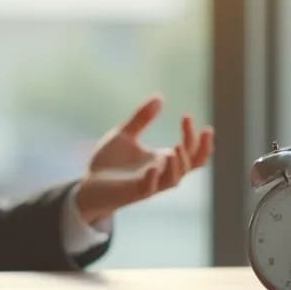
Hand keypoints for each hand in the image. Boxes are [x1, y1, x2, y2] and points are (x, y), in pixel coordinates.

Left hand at [73, 96, 213, 224]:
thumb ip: (142, 118)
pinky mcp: (132, 193)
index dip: (194, 135)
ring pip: (173, 180)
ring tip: (176, 148)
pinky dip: (153, 179)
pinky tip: (152, 167)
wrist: (86, 184)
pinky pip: (148, 189)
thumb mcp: (125, 135)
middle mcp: (160, 173)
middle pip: (192, 165)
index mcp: (162, 159)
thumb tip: (160, 97)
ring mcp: (148, 184)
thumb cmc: (109, 162)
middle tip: (203, 130)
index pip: (190, 150)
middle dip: (201, 149)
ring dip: (178, 165)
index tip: (187, 116)